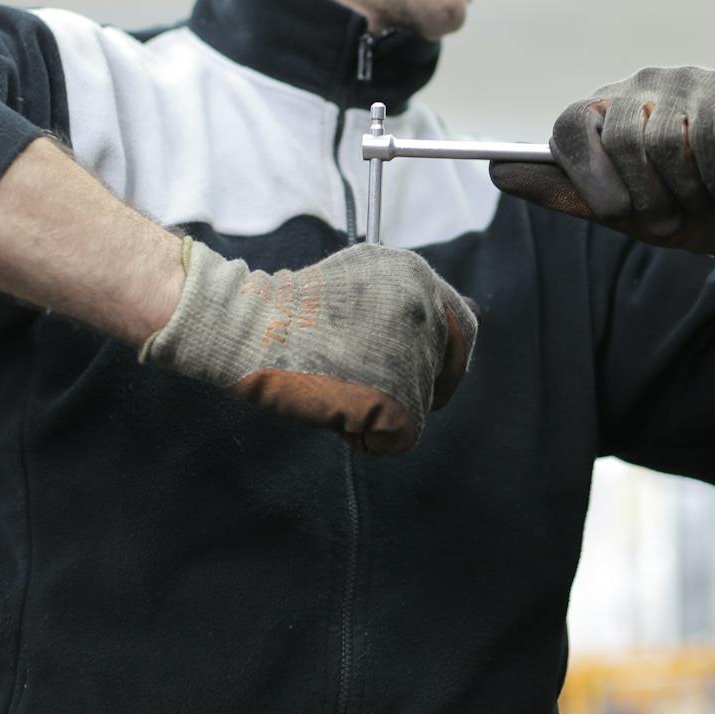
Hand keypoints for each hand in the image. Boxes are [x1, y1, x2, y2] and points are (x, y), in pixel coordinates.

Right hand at [139, 238, 476, 454]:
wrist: (251, 327)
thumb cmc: (291, 310)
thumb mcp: (362, 276)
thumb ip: (402, 299)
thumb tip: (435, 332)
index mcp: (418, 275)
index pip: (464, 326)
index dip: (449, 357)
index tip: (431, 379)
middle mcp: (425, 310)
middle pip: (442, 369)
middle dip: (414, 387)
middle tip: (375, 395)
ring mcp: (415, 354)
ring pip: (418, 406)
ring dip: (381, 409)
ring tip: (336, 389)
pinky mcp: (399, 398)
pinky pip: (399, 437)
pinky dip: (370, 438)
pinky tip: (337, 414)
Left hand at [490, 66, 714, 283]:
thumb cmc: (679, 213)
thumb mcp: (615, 212)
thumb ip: (559, 190)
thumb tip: (495, 169)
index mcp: (602, 112)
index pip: (570, 126)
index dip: (591, 178)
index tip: (619, 213)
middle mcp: (637, 87)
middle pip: (622, 140)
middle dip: (649, 198)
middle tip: (671, 217)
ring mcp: (683, 82)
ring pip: (669, 142)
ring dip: (689, 194)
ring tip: (703, 201)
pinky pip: (712, 139)